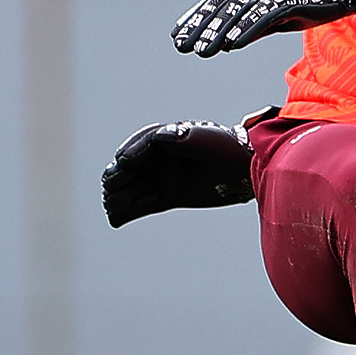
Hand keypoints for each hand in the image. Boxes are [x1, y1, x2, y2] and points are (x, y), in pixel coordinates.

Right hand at [102, 120, 253, 226]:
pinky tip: (115, 219)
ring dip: (119, 196)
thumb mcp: (207, 141)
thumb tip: (162, 135)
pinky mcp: (170, 195)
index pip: (144, 143)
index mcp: (169, 138)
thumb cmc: (228, 150)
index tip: (123, 162)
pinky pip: (145, 204)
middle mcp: (162, 157)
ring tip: (108, 206)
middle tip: (109, 187)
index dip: (132, 151)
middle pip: (134, 167)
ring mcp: (164, 177)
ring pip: (135, 187)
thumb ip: (183, 138)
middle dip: (120, 176)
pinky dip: (130, 211)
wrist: (247, 169)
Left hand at [173, 0, 355, 56]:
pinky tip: (232, 45)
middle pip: (221, 8)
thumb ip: (252, 25)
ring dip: (218, 33)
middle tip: (182, 46)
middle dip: (200, 28)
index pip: (216, 2)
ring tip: (203, 50)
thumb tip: (228, 41)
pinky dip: (246, 30)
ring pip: (238, 13)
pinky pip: (263, 17)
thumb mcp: (275, 15)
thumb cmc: (307, 0)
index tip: (179, 35)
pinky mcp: (288, 0)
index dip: (196, 18)